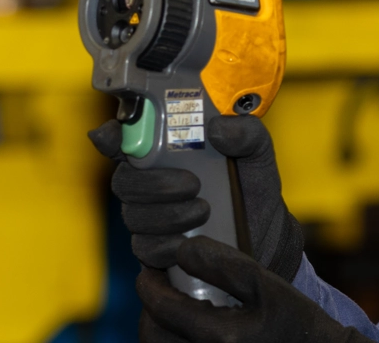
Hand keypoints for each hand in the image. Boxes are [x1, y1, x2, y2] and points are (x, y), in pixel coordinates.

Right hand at [89, 114, 304, 281]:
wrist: (266, 236)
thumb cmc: (252, 187)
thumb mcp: (257, 151)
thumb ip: (245, 132)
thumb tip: (217, 128)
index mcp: (165, 151)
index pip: (124, 138)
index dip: (112, 135)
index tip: (113, 136)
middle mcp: (149, 183)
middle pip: (123, 181)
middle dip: (154, 184)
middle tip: (193, 184)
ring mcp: (149, 218)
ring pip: (134, 217)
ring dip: (168, 215)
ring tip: (204, 211)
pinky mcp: (156, 251)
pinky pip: (146, 249)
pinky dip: (168, 245)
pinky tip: (192, 241)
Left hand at [138, 236, 370, 342]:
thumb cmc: (296, 322)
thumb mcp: (266, 284)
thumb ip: (223, 265)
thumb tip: (181, 250)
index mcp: (219, 337)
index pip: (160, 308)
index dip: (148, 284)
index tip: (149, 266)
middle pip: (151, 335)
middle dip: (149, 306)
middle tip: (158, 283)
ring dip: (158, 324)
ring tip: (173, 302)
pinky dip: (172, 339)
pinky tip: (187, 324)